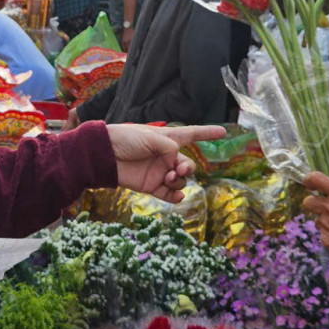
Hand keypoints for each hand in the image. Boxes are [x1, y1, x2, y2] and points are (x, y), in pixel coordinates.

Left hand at [108, 123, 225, 201]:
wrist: (104, 155)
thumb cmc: (126, 139)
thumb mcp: (150, 138)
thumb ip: (168, 147)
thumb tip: (176, 161)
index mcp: (168, 139)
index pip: (192, 134)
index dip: (207, 133)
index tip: (223, 132)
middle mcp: (166, 156)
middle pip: (188, 165)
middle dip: (188, 169)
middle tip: (179, 170)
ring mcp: (160, 172)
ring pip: (180, 181)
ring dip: (179, 181)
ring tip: (169, 178)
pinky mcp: (151, 186)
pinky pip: (169, 194)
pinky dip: (176, 196)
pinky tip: (178, 195)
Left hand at [300, 172, 328, 263]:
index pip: (316, 178)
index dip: (309, 180)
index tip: (309, 184)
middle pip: (308, 201)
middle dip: (314, 205)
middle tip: (325, 210)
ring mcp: (326, 223)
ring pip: (317, 220)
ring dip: (326, 223)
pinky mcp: (325, 238)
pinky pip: (323, 234)